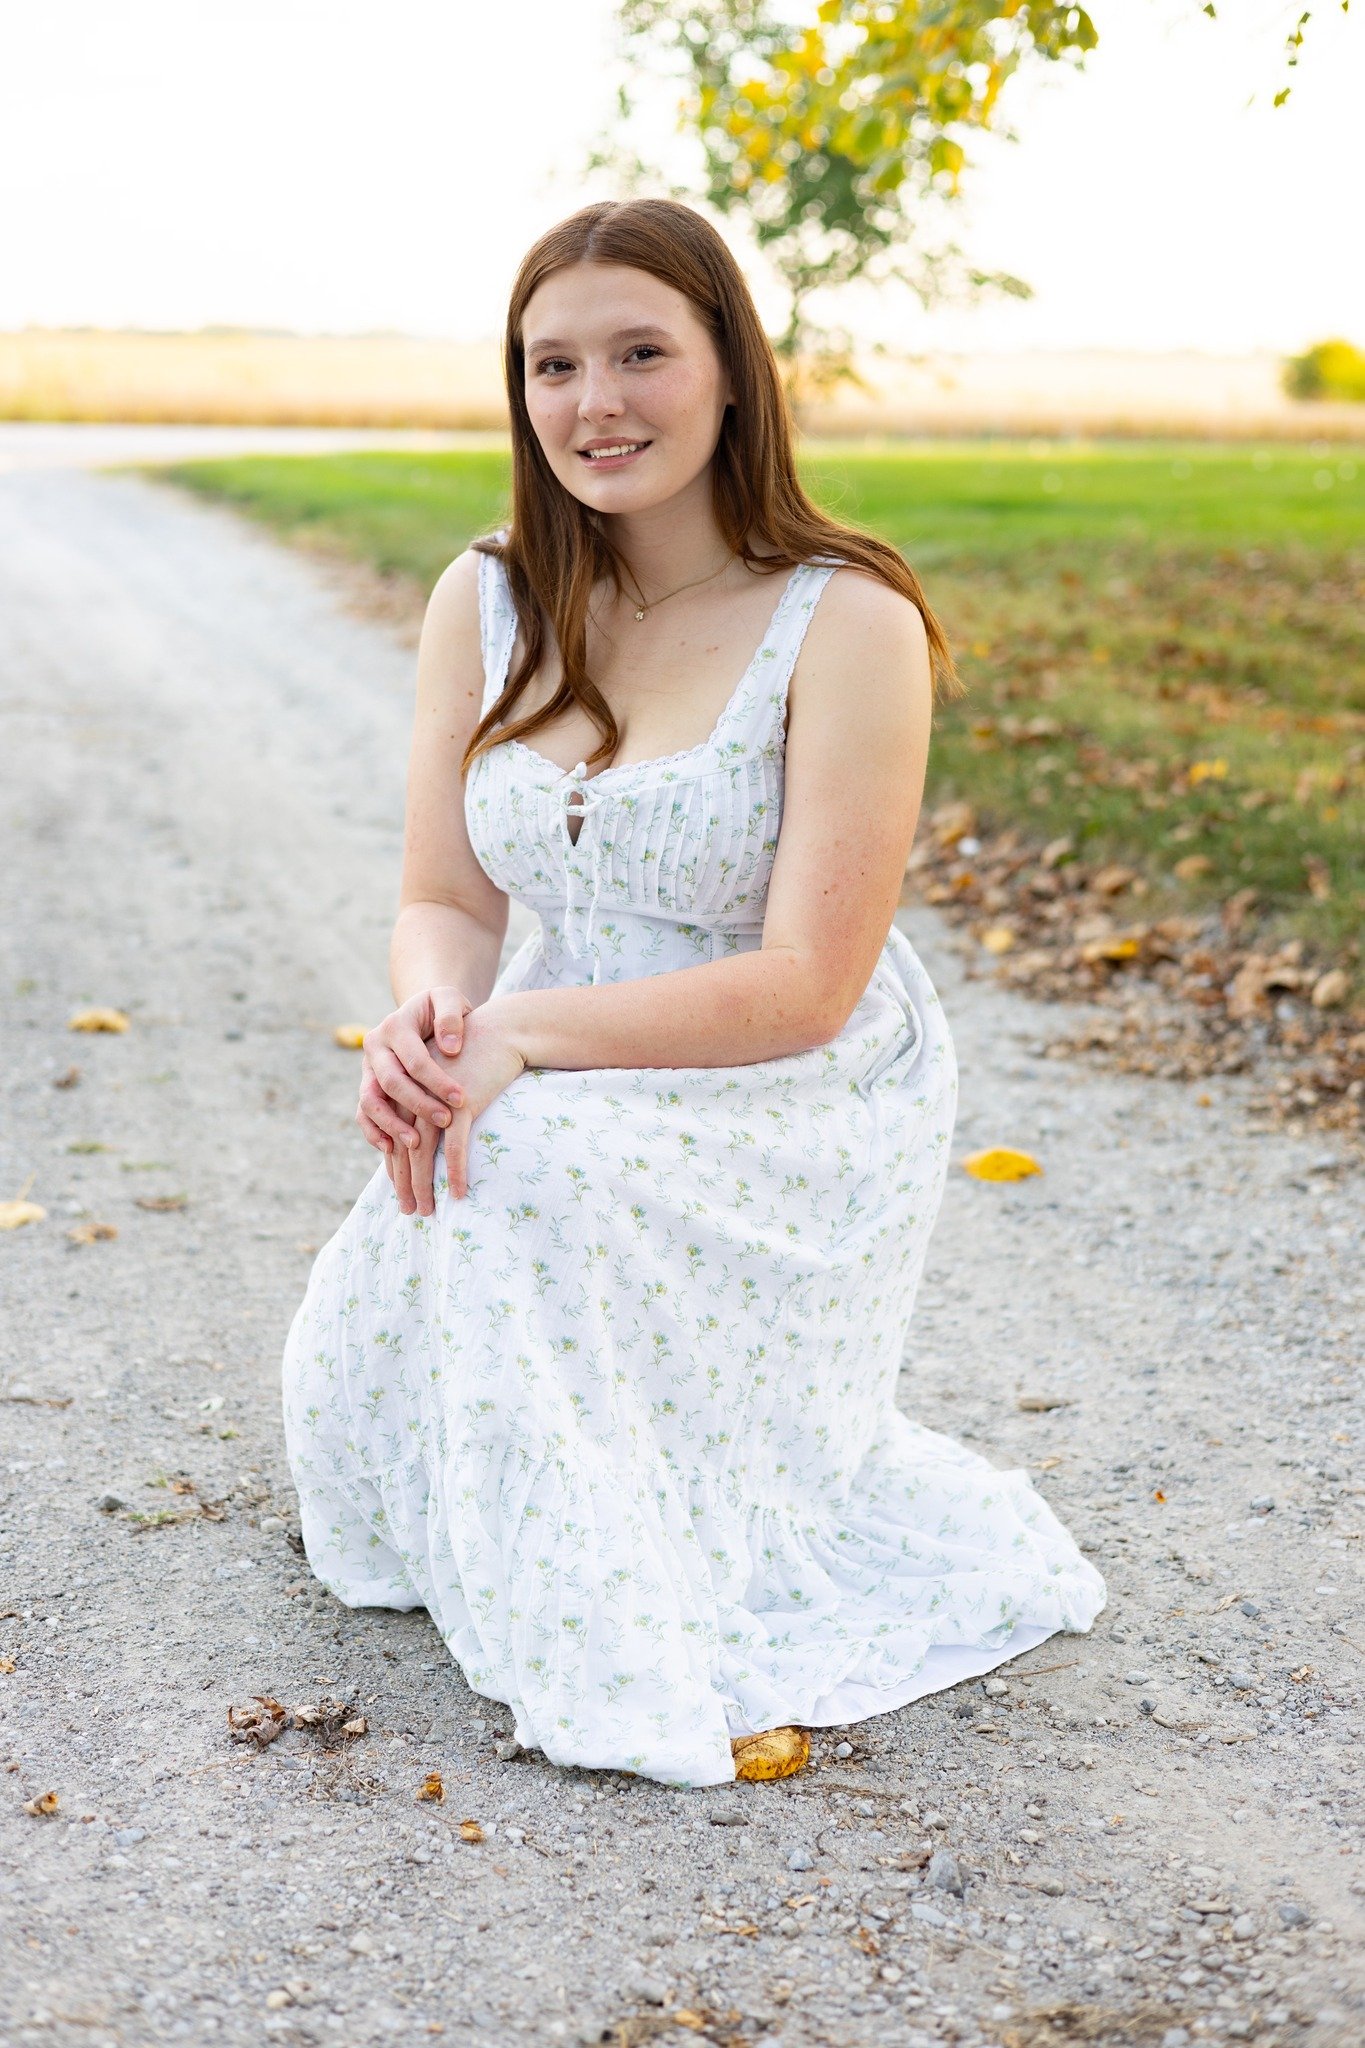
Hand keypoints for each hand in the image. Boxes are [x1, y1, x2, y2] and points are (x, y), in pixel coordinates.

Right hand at [357, 986, 471, 1159]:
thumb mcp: (449, 999)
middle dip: (419, 1105)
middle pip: (390, 1083)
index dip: (437, 1082)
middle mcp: (374, 1047)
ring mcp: (368, 1069)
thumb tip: (450, 1048)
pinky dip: (374, 1132)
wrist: (422, 1016)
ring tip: (417, 1143)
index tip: (462, 1100)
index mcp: (394, 1026)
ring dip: (391, 1125)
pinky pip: (363, 1114)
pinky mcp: (368, 1086)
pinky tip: (393, 1149)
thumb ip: (451, 1016)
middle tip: (446, 1121)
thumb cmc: (442, 1010)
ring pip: (369, 1101)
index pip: (414, 1060)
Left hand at [390, 1001, 528, 1215]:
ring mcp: (433, 1100)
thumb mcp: (440, 1082)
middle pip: (401, 1149)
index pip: (392, 1136)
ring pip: (421, 1152)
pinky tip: (457, 1192)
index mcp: (402, 1090)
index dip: (394, 1168)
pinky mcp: (459, 1103)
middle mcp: (411, 1095)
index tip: (400, 1192)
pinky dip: (454, 1171)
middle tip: (410, 1211)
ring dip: (423, 1185)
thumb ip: (426, 1105)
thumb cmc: (472, 1059)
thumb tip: (421, 1141)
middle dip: (404, 1183)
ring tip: (427, 1209)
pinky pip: (454, 1146)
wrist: (498, 1032)